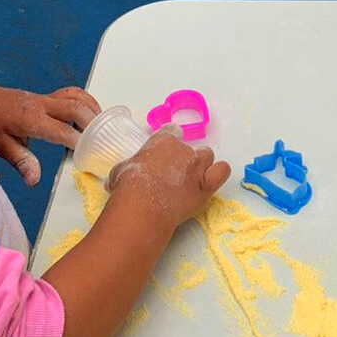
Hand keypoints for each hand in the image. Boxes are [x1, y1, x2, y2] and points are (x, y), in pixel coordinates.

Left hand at [0, 86, 100, 184]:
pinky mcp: (48, 96)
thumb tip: (35, 180)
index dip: (79, 141)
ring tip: (102, 129)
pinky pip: (72, 94)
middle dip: (93, 125)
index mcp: (31, 119)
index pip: (63, 130)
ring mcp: (46, 98)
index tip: (89, 154)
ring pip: (77, 98)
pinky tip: (91, 114)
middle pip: (76, 108)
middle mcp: (42, 105)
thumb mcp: (1, 146)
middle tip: (101, 142)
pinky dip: (86, 101)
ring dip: (93, 111)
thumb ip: (22, 162)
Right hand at [104, 126, 230, 228]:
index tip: (163, 152)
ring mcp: (197, 167)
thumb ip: (125, 170)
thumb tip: (113, 181)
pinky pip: (222, 171)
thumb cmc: (128, 185)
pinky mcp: (206, 186)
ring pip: (208, 156)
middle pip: (190, 147)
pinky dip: (219, 173)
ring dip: (202, 164)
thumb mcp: (119, 171)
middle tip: (173, 173)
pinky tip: (211, 180)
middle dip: (184, 158)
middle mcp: (183, 150)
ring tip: (192, 177)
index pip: (171, 131)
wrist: (143, 204)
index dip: (168, 141)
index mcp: (162, 141)